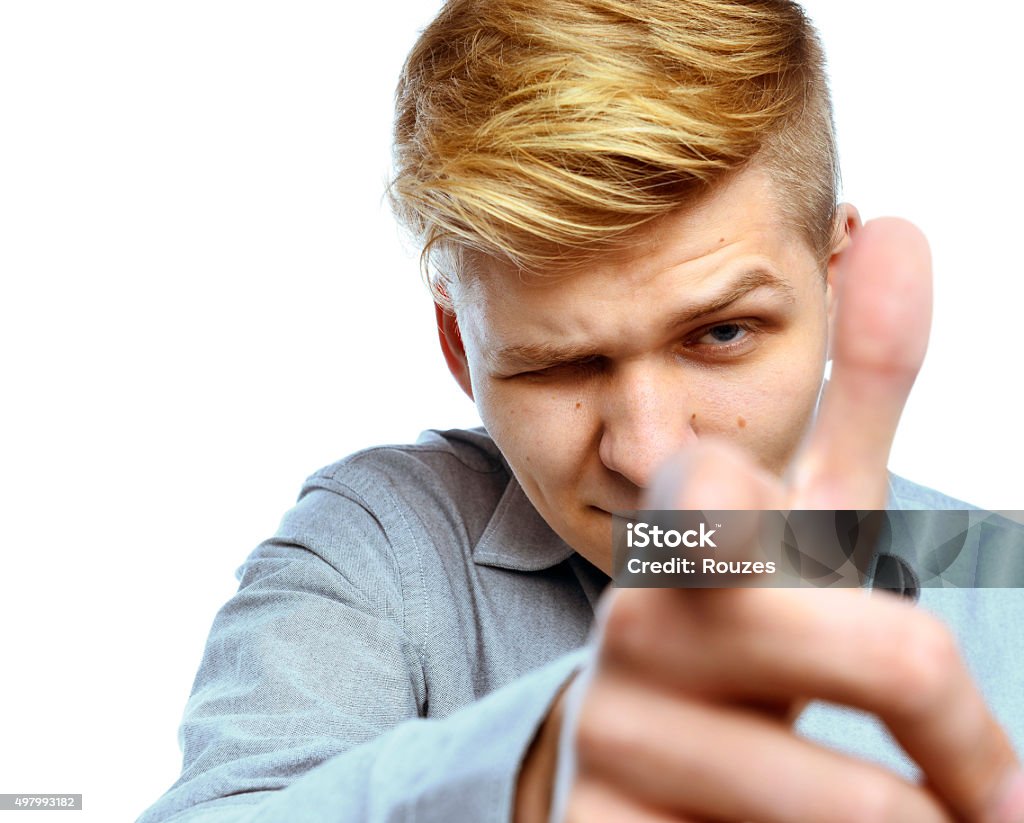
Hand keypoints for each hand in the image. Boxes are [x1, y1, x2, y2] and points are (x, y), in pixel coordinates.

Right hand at [516, 219, 1022, 821]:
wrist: (628, 769)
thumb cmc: (746, 629)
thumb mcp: (806, 520)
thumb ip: (859, 386)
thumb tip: (903, 228)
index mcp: (695, 530)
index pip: (727, 503)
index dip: (742, 519)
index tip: (755, 543)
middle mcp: (642, 622)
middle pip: (887, 655)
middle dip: (970, 737)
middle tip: (1004, 797)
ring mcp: (615, 738)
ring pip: (859, 804)